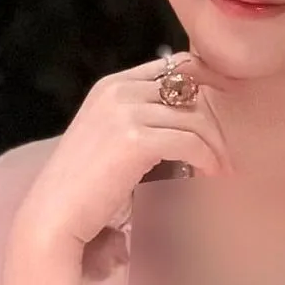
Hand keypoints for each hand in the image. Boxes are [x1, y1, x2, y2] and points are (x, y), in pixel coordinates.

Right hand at [12, 53, 234, 251]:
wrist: (55, 219)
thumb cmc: (86, 190)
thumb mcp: (113, 143)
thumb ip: (143, 124)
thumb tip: (193, 122)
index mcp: (112, 86)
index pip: (175, 65)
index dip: (208, 80)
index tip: (229, 104)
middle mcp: (118, 90)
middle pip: (190, 88)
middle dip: (215, 118)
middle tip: (227, 150)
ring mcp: (124, 112)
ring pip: (194, 118)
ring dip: (214, 145)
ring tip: (221, 169)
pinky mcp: (134, 139)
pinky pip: (189, 142)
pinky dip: (206, 159)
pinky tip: (211, 175)